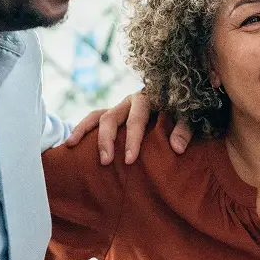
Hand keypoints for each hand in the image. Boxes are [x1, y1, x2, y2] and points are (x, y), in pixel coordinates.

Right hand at [64, 91, 193, 164]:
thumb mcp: (188, 117)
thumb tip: (177, 148)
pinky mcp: (112, 113)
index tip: (130, 160)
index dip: (133, 140)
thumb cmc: (182, 112)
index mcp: (148, 99)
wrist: (177, 97)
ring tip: (71, 145)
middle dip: (106, 140)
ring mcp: (119, 107)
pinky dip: (81, 129)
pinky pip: (93, 119)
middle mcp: (130, 101)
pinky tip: (70, 143)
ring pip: (97, 116)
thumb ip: (184, 129)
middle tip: (106, 161)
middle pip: (111, 117)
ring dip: (84, 131)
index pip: (137, 120)